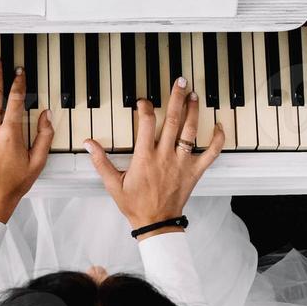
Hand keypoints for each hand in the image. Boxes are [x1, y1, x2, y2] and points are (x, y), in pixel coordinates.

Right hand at [83, 76, 223, 238]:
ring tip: (195, 96)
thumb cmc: (135, 204)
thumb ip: (100, 161)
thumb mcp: (112, 183)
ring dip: (194, 111)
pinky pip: (211, 153)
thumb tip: (88, 143)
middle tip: (181, 82)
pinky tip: (218, 126)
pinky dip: (217, 139)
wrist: (156, 222)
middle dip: (177, 99)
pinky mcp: (195, 171)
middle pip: (173, 120)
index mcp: (145, 157)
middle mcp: (165, 156)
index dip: (145, 107)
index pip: (146, 123)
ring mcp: (182, 163)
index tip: (143, 101)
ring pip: (191, 131)